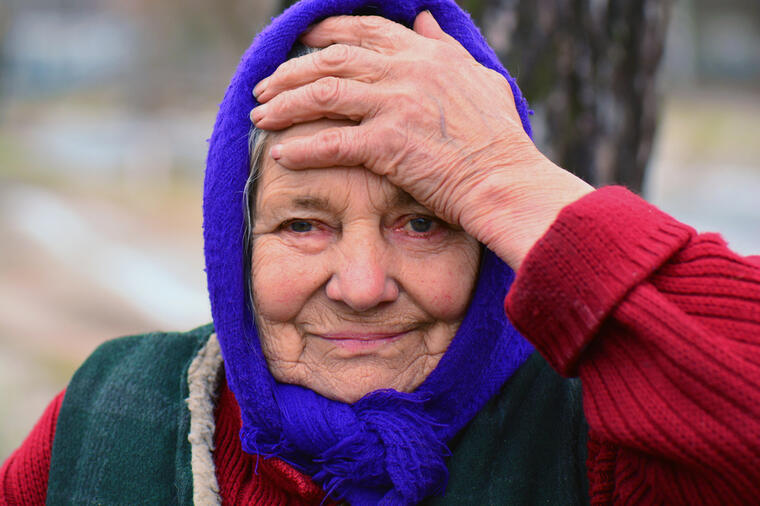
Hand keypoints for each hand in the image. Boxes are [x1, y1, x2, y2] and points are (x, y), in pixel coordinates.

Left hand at [251, 12, 591, 268]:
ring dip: (285, 105)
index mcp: (425, 54)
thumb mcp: (478, 77)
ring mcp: (394, 105)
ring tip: (261, 116)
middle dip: (290, 72)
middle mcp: (405, 71)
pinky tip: (281, 154)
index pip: (364, 32)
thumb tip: (424, 21)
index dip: (326, 34)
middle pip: (332, 61)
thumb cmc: (497, 138)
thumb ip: (445, 47)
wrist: (503, 180)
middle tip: (265, 87)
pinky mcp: (387, 143)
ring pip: (323, 94)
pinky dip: (301, 147)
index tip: (302, 43)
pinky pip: (331, 142)